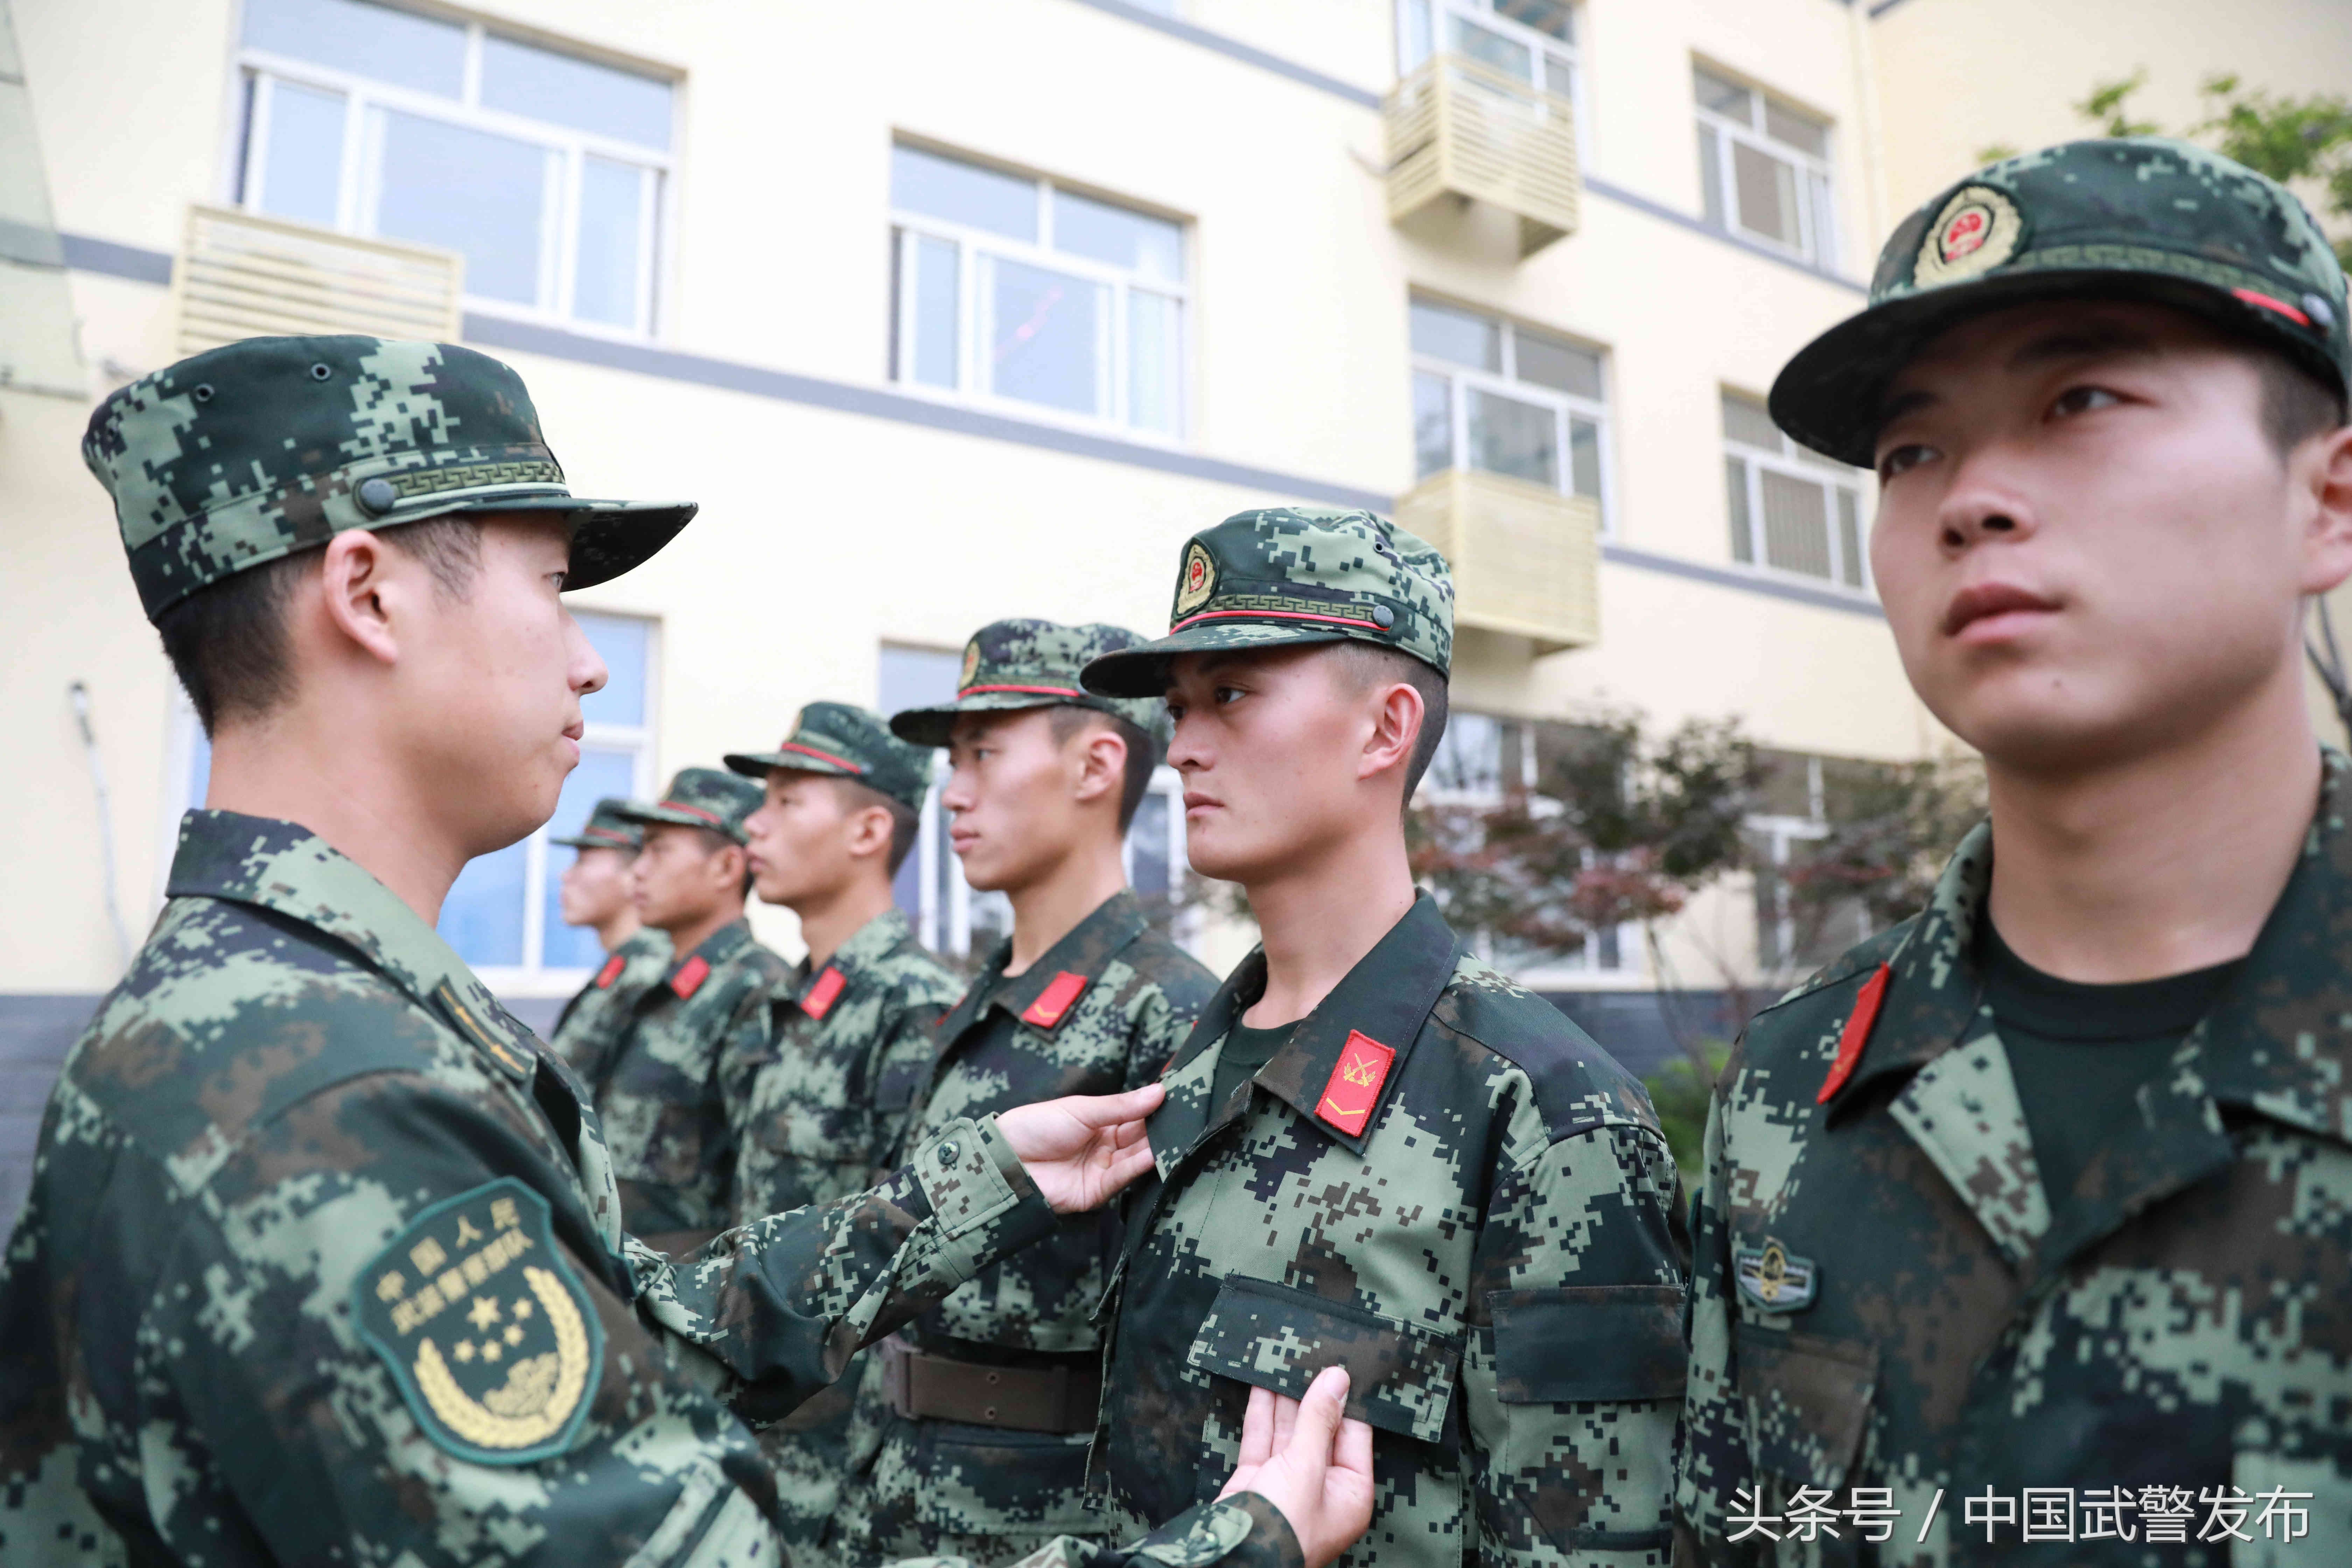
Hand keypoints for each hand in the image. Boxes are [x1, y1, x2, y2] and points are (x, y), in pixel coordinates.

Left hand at [994, 1083, 1163, 1212]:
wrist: (1005, 1160)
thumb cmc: (1037, 1126)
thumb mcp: (1082, 1109)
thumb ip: (1122, 1105)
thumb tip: (1159, 1090)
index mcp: (1100, 1122)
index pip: (1135, 1115)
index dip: (1155, 1108)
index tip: (1180, 1098)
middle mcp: (1105, 1146)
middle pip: (1140, 1138)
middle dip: (1161, 1129)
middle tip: (1186, 1120)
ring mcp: (1102, 1169)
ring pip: (1137, 1158)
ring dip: (1156, 1148)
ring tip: (1177, 1137)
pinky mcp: (1097, 1192)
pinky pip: (1123, 1178)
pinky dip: (1140, 1167)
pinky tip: (1154, 1155)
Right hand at [1216, 1367, 1375, 1567]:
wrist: (1232, 1557)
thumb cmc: (1281, 1526)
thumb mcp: (1306, 1468)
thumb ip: (1318, 1421)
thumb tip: (1337, 1379)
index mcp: (1349, 1493)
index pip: (1354, 1435)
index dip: (1345, 1400)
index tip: (1340, 1364)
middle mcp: (1321, 1488)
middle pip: (1319, 1430)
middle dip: (1310, 1394)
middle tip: (1309, 1353)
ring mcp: (1287, 1484)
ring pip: (1288, 1432)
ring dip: (1283, 1398)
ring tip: (1283, 1358)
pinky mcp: (1257, 1480)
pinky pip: (1262, 1440)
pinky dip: (1261, 1412)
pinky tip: (1259, 1382)